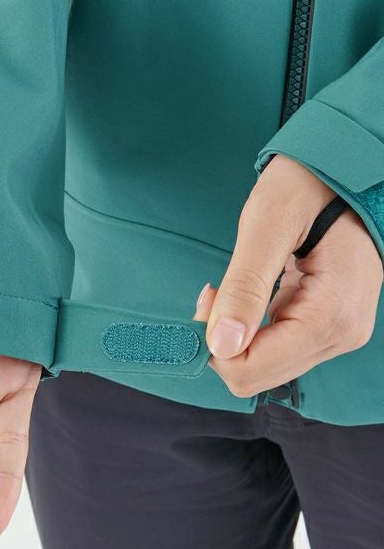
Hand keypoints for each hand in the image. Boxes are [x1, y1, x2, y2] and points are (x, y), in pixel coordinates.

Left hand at [193, 153, 382, 396]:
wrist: (340, 172)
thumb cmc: (307, 186)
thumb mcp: (267, 227)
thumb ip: (244, 288)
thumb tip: (221, 345)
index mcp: (331, 317)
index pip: (253, 371)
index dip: (215, 345)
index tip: (207, 299)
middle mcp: (340, 336)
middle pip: (256, 375)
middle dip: (222, 341)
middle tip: (215, 292)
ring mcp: (336, 335)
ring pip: (262, 366)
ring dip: (234, 334)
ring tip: (232, 286)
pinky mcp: (324, 328)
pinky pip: (274, 349)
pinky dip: (249, 329)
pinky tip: (247, 295)